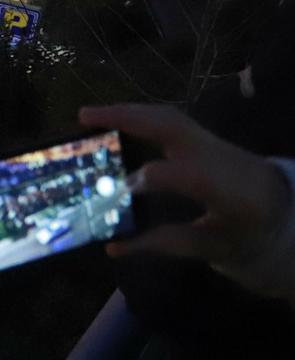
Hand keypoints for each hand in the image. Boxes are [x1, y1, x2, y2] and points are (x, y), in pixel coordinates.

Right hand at [80, 104, 291, 264]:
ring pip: (168, 116)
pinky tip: (115, 118)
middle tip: (83, 118)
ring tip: (90, 114)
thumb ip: (162, 244)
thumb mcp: (209, 246)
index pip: (184, 175)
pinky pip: (169, 117)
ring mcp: (213, 141)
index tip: (116, 188)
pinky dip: (139, 114)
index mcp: (226, 189)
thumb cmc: (244, 231)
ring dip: (127, 111)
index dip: (149, 178)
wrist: (280, 207)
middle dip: (126, 118)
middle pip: (171, 127)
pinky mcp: (205, 136)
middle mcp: (217, 156)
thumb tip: (112, 248)